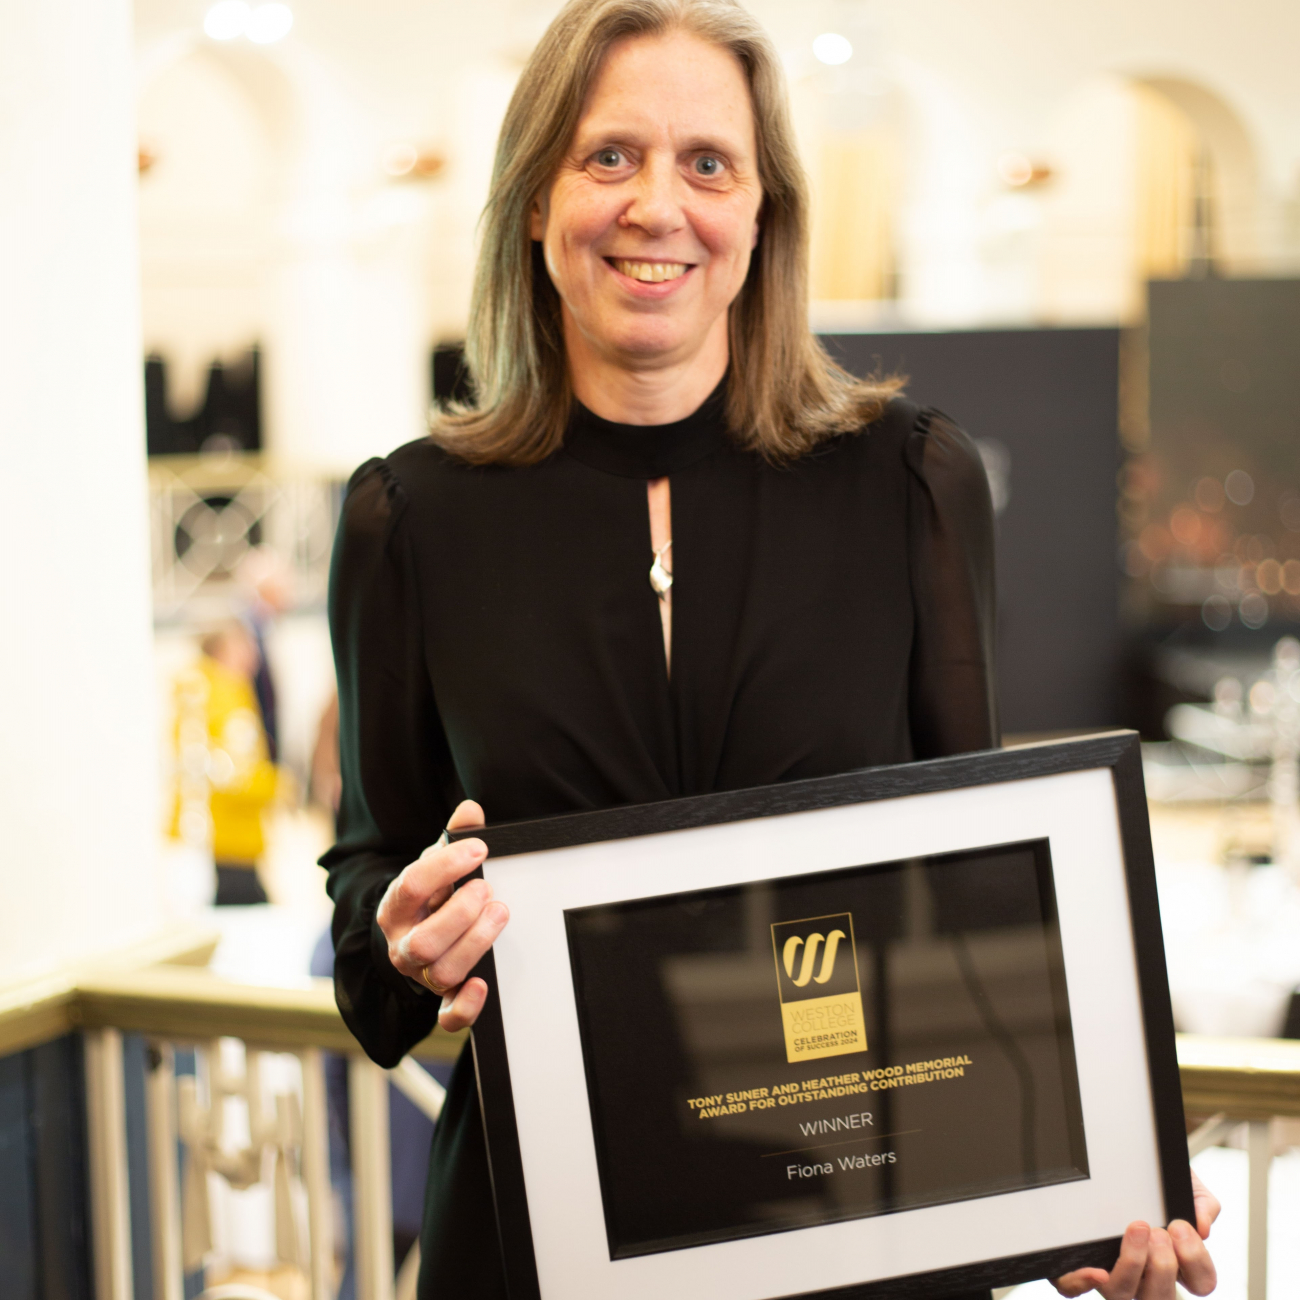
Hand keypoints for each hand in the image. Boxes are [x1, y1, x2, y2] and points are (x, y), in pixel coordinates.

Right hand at [375, 799, 507, 1031]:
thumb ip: (453, 839)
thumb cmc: (428, 896)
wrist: (412, 935)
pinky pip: (447, 1017)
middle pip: (423, 942)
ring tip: (500, 912)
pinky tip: (483, 984)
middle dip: (460, 914)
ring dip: (474, 944)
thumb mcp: (434, 864)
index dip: (446, 866)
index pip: (411, 885)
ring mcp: (421, 975)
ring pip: (440, 972)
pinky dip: (465, 1006)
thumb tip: (471, 810)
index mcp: (396, 906)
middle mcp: (403, 945)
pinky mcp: (441, 999)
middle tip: (487, 889)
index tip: (479, 848)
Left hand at [1053, 1170, 1219, 1297]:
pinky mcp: (1085, 1268)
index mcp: (1177, 1261)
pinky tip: (1096, 1270)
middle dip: (1164, 1266)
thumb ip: (1201, 1203)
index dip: (1195, 1261)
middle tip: (1158, 1232)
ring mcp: (1117, 1275)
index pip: (1201, 1283)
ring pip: (1124, 1295)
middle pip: (1163, 1298)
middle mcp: (1148, 1276)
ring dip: (1133, 1265)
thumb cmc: (1153, 1185)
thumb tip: (1202, 1227)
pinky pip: (1078, 1289)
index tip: (1180, 1226)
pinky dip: (1084, 1283)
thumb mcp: (1182, 1186)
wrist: (1115, 1160)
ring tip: (1136, 1229)